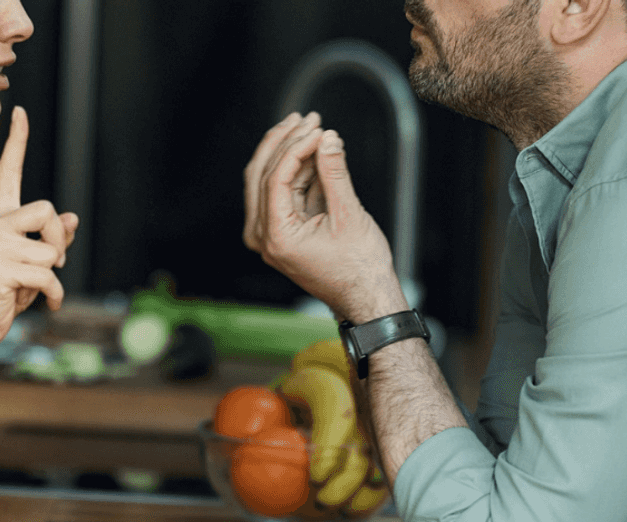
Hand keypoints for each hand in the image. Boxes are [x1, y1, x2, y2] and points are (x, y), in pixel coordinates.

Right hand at [0, 106, 79, 351]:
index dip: (16, 142)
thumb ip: (51, 238)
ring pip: (51, 250)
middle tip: (50, 265)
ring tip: (31, 288)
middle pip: (48, 210)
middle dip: (59, 241)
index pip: (7, 172)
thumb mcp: (30, 262)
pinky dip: (52, 294)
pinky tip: (40, 303)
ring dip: (52, 276)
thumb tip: (72, 218)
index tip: (19, 112)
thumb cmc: (4, 293)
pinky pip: (48, 274)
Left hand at [243, 114, 404, 321]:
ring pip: (267, 180)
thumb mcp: (349, 215)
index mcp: (276, 237)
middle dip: (284, 142)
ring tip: (313, 129)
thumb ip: (335, 173)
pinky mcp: (280, 231)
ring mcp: (268, 235)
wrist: (365, 297)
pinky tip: (313, 152)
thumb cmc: (359, 269)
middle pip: (261, 175)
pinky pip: (280, 192)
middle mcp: (263, 237)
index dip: (296, 147)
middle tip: (307, 119)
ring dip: (289, 153)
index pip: (275, 178)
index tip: (317, 129)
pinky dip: (295, 170)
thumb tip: (328, 139)